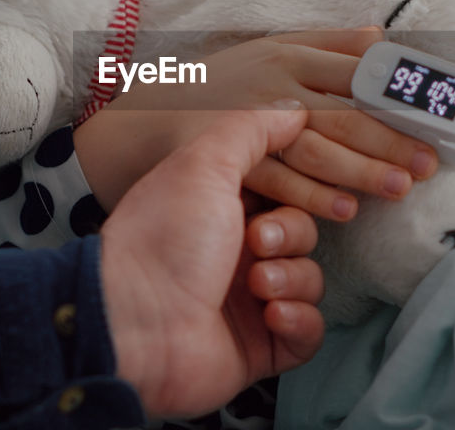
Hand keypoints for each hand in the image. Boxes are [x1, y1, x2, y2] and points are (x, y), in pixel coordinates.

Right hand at [76, 28, 438, 219]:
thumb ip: (328, 44)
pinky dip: (309, 195)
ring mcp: (251, 121)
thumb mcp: (268, 48)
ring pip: (315, 146)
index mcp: (291, 55)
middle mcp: (276, 85)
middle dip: (392, 139)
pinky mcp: (228, 156)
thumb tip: (382, 38)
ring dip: (360, 168)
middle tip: (431, 163)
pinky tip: (343, 210)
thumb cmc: (216, 84)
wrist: (139, 115)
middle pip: (344, 112)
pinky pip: (275, 178)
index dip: (401, 95)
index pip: (358, 74)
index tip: (440, 116)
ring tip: (400, 188)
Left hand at [100, 103, 324, 418]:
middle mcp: (234, 251)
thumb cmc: (161, 240)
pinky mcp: (260, 346)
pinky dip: (299, 322)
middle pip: (302, 233)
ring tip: (256, 286)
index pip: (282, 189)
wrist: (134, 326)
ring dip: (291, 279)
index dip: (301, 189)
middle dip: (289, 236)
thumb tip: (294, 109)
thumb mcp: (203, 164)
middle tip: (255, 244)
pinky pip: (308, 332)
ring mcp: (248, 301)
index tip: (320, 186)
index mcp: (219, 206)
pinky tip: (272, 316)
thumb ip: (251, 130)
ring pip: (308, 281)